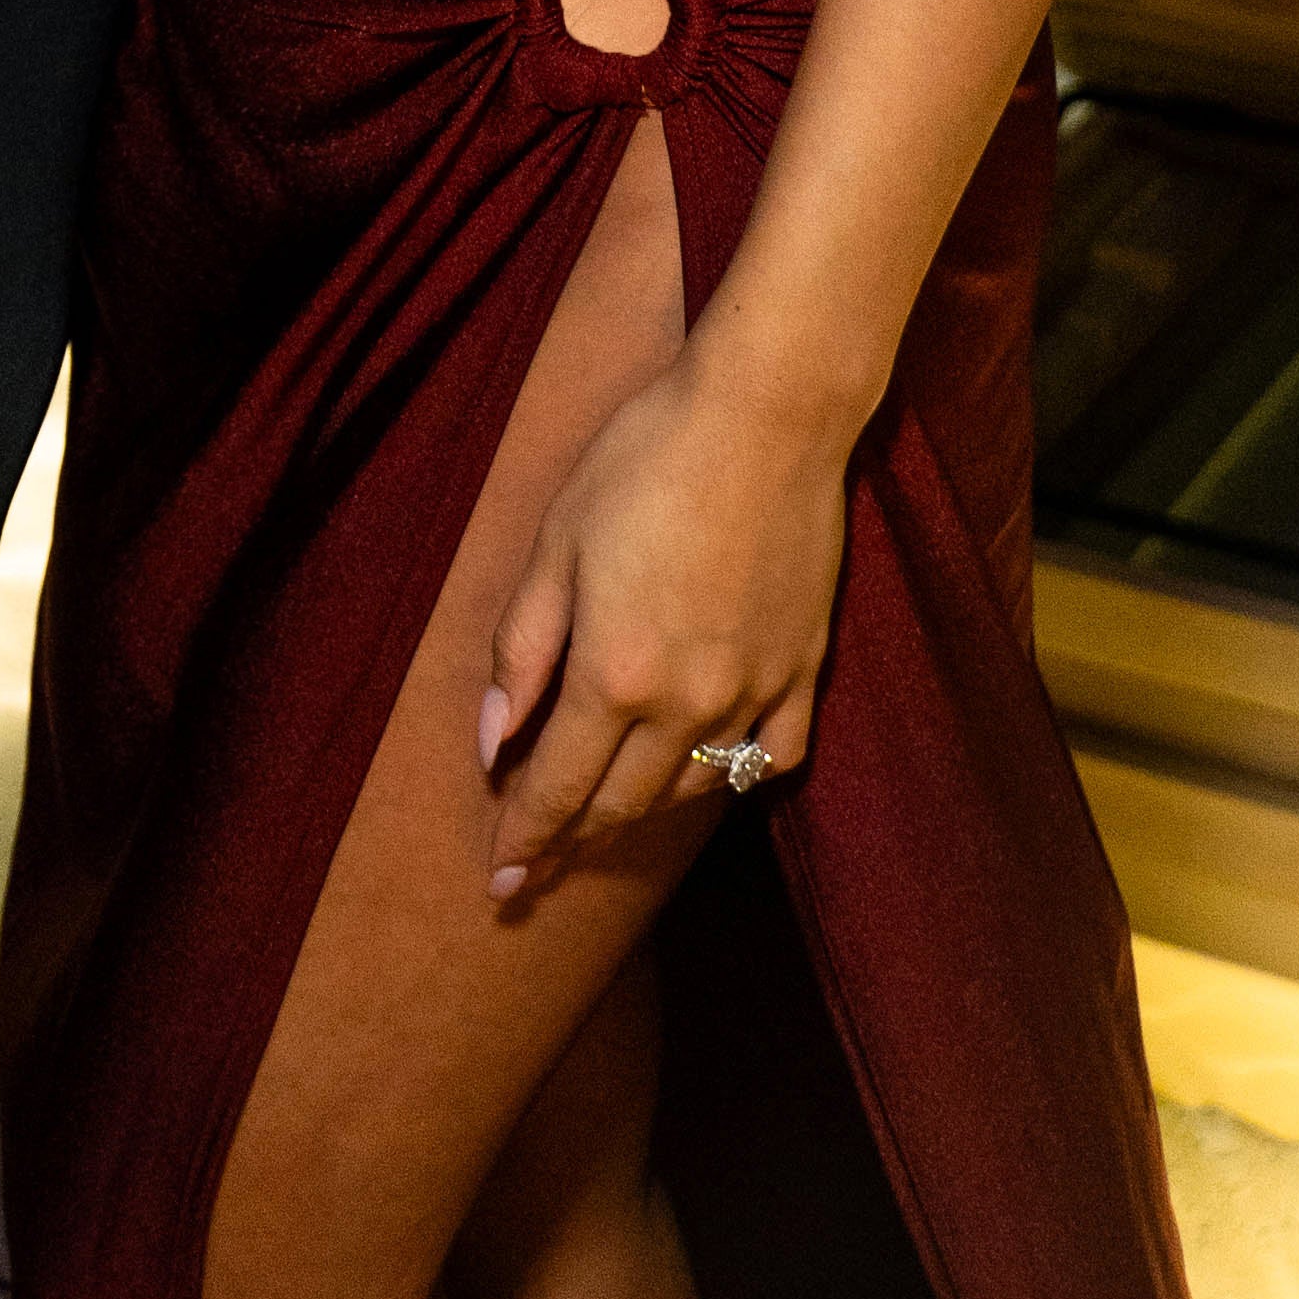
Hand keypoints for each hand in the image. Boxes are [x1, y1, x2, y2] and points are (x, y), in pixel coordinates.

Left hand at [475, 345, 850, 894]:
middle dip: (573, 841)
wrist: (767, 414)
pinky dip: (736, 777)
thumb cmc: (645, 459)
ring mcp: (754, 693)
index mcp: (615, 674)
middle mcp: (687, 706)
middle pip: (622, 805)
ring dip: (641, 813)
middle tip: (539, 865)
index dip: (525, 840)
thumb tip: (494, 740)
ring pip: (691, 791)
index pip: (559, 788)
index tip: (499, 885)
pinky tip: (711, 771)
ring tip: (607, 820)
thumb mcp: (556, 541)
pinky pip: (773, 756)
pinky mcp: (805, 669)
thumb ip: (523, 650)